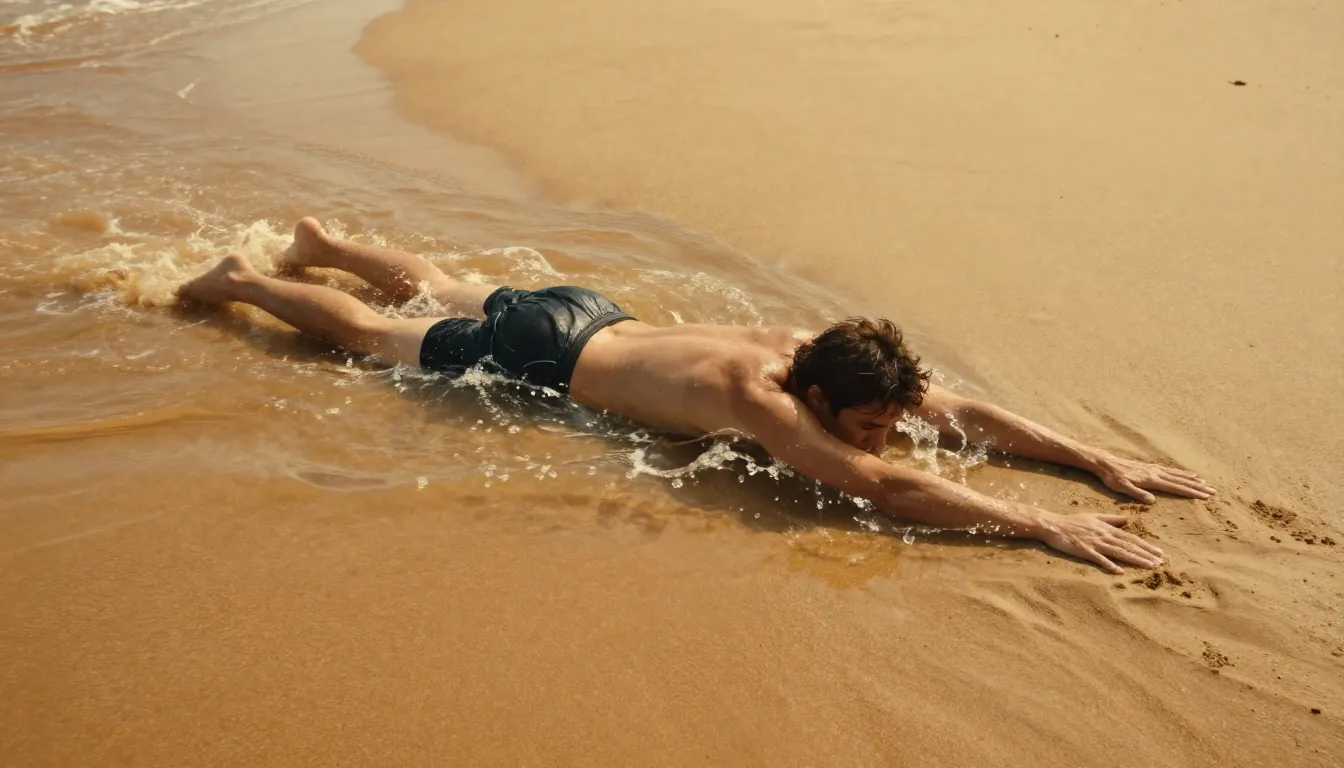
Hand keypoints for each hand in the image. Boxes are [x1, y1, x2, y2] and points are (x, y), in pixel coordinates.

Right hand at [1035, 511, 1163, 573]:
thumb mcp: (1094, 516)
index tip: (1159, 553)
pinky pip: (1099, 559)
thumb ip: (1111, 519)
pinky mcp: (1084, 551)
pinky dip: (1110, 564)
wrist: (1053, 525)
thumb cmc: (1073, 521)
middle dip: (1146, 554)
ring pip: (1119, 552)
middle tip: (1160, 562)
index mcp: (1107, 529)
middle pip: (1129, 546)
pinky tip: (1120, 571)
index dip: (1146, 546)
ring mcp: (1095, 544)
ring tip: (1149, 567)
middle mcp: (1104, 536)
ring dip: (1135, 560)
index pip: (1131, 538)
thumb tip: (1127, 520)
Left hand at [1091, 453, 1215, 503]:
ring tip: (1206, 483)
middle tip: (1213, 491)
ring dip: (1192, 479)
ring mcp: (1154, 469)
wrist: (1106, 463)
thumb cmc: (1112, 478)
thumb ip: (1137, 494)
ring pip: (1178, 475)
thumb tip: (1152, 501)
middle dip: (1198, 486)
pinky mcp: (1151, 467)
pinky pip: (1171, 471)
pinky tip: (1187, 474)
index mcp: (1151, 480)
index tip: (1205, 496)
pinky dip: (1182, 473)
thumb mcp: (1122, 488)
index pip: (1175, 487)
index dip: (1191, 492)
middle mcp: (1156, 473)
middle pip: (1181, 480)